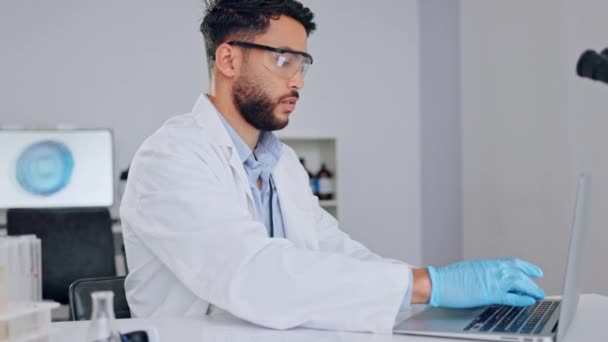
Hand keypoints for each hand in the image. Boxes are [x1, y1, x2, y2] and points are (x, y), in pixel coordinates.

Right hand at [427, 258, 544, 307]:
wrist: (439, 282)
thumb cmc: (449, 277)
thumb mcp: (469, 269)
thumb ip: (482, 273)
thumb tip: (487, 278)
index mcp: (488, 263)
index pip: (513, 263)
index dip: (527, 267)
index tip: (535, 271)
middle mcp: (493, 270)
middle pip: (519, 273)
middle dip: (531, 280)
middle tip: (539, 287)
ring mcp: (493, 281)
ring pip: (520, 283)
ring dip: (531, 289)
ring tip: (538, 294)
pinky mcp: (491, 294)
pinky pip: (512, 297)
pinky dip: (523, 299)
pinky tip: (529, 301)